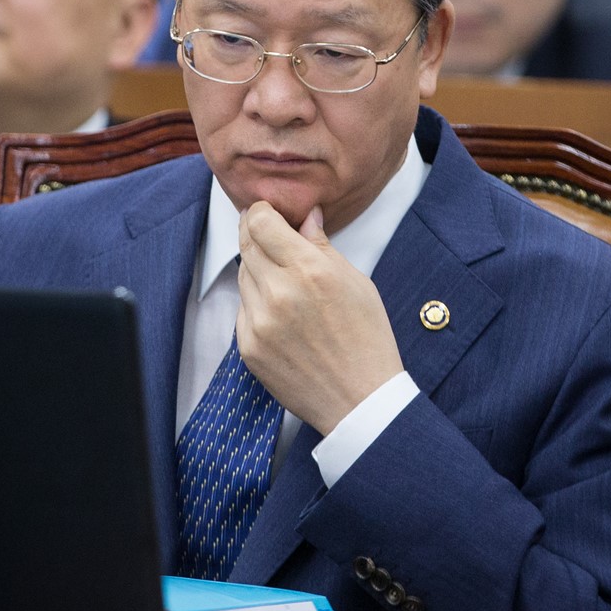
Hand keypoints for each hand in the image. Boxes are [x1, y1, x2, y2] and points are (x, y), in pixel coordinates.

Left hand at [237, 201, 403, 434]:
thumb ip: (322, 245)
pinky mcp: (248, 346)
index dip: (260, 211)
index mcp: (309, 269)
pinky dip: (257, 302)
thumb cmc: (367, 338)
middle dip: (255, 233)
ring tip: (284, 278)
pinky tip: (282, 312)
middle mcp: (279, 291)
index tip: (268, 212)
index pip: (260, 222)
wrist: (360, 400)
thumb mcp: (356, 282)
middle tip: (267, 232)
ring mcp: (259, 321)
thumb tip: (306, 216)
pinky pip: (243, 308)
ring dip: (257, 268)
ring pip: (242, 275)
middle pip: (246, 243)